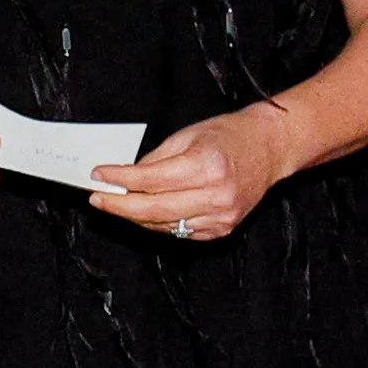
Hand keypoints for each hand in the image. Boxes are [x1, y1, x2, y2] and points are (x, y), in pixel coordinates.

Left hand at [92, 106, 295, 239]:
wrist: (269, 148)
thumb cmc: (230, 136)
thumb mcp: (188, 136)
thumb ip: (155, 160)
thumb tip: (124, 177)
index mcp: (206, 166)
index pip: (150, 180)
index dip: (119, 181)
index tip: (99, 177)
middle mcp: (216, 195)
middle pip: (153, 210)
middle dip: (119, 206)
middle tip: (98, 199)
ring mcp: (221, 216)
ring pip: (163, 225)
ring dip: (135, 217)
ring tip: (117, 205)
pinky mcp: (222, 229)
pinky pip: (179, 232)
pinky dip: (158, 223)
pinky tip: (145, 213)